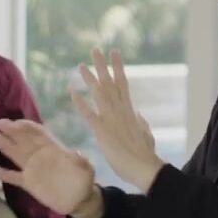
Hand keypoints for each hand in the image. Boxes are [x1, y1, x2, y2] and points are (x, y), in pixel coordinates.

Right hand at [0, 119, 98, 216]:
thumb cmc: (84, 181)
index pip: (39, 134)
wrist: (79, 200)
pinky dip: (2, 174)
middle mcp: (40, 156)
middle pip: (24, 140)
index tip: (17, 122)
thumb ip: (83, 161)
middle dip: (12, 130)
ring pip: (16, 155)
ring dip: (4, 146)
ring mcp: (33, 169)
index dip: (28, 126)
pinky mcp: (29, 183)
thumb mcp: (87, 170)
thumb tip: (78, 152)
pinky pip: (13, 177)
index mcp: (54, 149)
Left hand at [72, 49, 165, 191]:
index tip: (114, 53)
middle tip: (95, 49)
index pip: (122, 84)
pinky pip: (88, 113)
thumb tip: (138, 113)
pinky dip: (80, 102)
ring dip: (90, 78)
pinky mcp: (102, 130)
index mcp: (130, 111)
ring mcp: (111, 119)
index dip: (117, 67)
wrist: (144, 168)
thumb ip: (141, 122)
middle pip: (110, 83)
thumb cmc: (145, 154)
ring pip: (100, 93)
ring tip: (81, 65)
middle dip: (103, 65)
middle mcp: (120, 110)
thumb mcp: (145, 133)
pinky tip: (72, 91)